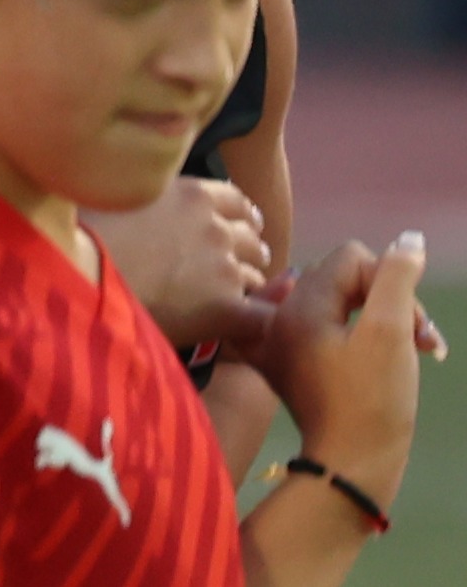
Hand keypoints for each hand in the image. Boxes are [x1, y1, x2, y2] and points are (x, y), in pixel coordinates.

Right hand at [86, 177, 279, 349]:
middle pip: (250, 237)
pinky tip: (249, 323)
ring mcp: (225, 268)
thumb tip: (147, 196)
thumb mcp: (115, 195)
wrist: (77, 282)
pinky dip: (261, 318)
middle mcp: (215, 227)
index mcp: (191, 194)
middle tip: (227, 263)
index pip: (235, 199)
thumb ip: (147, 194)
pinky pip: (264, 315)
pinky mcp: (227, 308)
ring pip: (254, 275)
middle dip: (243, 249)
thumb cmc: (78, 239)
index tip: (234, 224)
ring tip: (225, 294)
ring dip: (242, 282)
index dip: (237, 214)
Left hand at [254, 233, 433, 487]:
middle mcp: (279, 317)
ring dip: (386, 320)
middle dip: (391, 303)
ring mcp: (281, 342)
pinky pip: (327, 328)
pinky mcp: (291, 363)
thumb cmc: (375, 400)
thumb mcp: (392, 332)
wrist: (353, 462)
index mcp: (296, 306)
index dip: (391, 282)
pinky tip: (390, 355)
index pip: (352, 258)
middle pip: (346, 280)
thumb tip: (407, 239)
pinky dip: (361, 336)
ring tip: (418, 349)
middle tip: (422, 341)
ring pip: (343, 304)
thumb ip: (397, 277)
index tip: (411, 324)